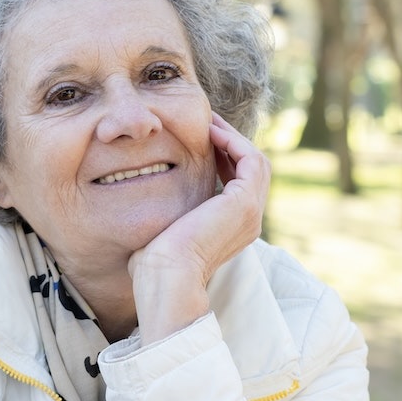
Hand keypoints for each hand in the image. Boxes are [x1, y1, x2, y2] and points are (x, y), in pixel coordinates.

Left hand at [128, 112, 270, 343]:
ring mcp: (251, 212)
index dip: (222, 157)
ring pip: (254, 160)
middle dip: (230, 142)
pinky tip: (210, 132)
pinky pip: (251, 158)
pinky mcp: (244, 203)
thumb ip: (168, 215)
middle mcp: (248, 220)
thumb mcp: (164, 231)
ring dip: (233, 137)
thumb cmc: (154, 265)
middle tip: (206, 122)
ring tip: (208, 121)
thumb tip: (146, 201)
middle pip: (250, 168)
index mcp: (233, 228)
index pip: (238, 183)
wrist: (166, 279)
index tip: (198, 139)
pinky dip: (234, 141)